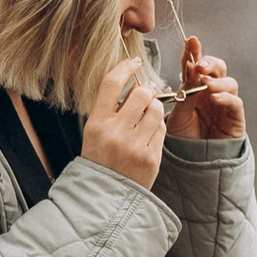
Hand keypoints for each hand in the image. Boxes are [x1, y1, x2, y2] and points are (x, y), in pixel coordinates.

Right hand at [83, 54, 167, 188]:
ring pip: (155, 110)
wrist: (104, 196)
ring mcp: (134, 146)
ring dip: (155, 107)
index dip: (124, 68)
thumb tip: (132, 83)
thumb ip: (109, 109)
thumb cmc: (100, 160)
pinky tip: (150, 134)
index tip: (133, 61)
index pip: (111, 84)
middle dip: (147, 89)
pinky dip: (157, 128)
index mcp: (97, 124)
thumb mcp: (94, 133)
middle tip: (147, 91)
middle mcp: (115, 133)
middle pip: (140, 94)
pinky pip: (161, 131)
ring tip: (149, 113)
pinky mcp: (150, 158)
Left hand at [164, 34, 244, 140]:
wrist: (192, 161)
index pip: (195, 64)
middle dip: (209, 63)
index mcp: (195, 87)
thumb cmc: (184, 136)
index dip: (194, 52)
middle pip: (218, 68)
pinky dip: (226, 98)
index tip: (191, 41)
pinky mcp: (235, 118)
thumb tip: (192, 67)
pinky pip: (236, 103)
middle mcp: (212, 91)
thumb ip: (185, 91)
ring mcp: (225, 103)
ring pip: (230, 82)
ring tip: (207, 84)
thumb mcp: (178, 112)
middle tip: (200, 65)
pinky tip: (215, 98)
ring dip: (218, 80)